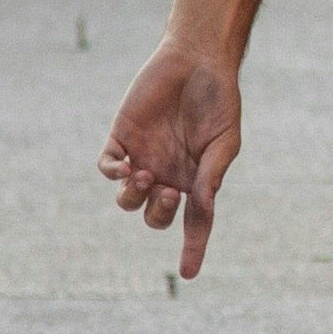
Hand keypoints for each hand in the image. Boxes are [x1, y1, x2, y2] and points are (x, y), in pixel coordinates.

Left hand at [102, 43, 243, 274]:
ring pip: (127, 200)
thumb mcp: (224, 139)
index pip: (195, 224)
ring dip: (133, 196)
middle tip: (168, 189)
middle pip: (155, 217)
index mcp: (196, 181)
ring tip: (144, 174)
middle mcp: (168, 175)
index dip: (192, 249)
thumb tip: (202, 205)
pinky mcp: (121, 138)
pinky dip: (112, 172)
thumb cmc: (218, 99)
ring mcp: (143, 158)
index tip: (188, 274)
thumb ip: (212, 173)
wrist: (195, 59)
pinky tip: (123, 165)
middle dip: (159, 212)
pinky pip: (108, 167)